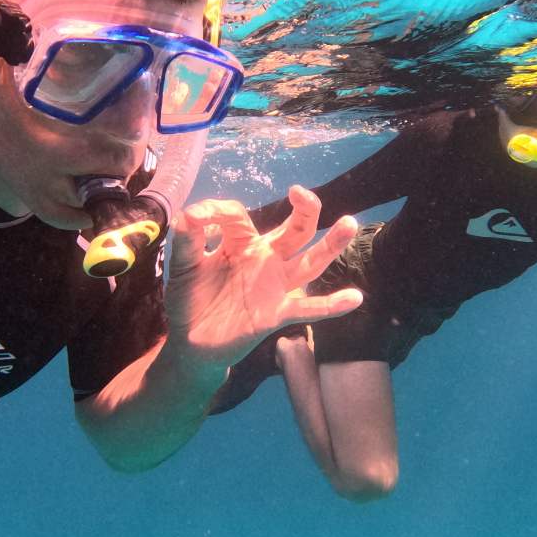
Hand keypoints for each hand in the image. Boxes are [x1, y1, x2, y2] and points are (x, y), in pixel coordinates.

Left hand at [165, 186, 361, 368]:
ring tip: (349, 224)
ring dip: (330, 244)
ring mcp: (274, 286)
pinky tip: (354, 298)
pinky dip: (331, 305)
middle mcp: (264, 259)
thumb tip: (194, 213)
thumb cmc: (189, 299)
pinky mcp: (275, 313)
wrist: (190, 343)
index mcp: (241, 243)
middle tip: (301, 193)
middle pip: (294, 230)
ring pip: (310, 262)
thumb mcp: (182, 265)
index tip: (198, 218)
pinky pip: (308, 308)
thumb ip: (186, 238)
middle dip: (304, 209)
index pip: (238, 215)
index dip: (218, 211)